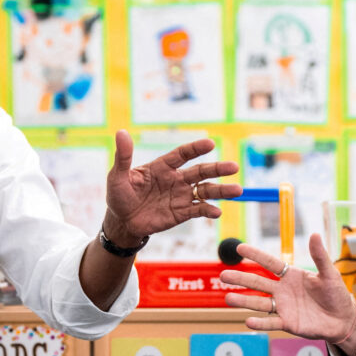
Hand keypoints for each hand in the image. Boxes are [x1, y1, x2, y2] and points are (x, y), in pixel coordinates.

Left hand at [102, 130, 240, 243]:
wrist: (122, 222)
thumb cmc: (119, 196)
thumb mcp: (118, 176)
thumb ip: (123, 156)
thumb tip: (121, 132)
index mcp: (162, 167)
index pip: (183, 154)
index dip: (196, 148)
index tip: (210, 143)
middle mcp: (176, 179)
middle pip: (201, 171)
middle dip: (218, 169)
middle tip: (234, 167)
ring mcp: (181, 196)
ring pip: (205, 191)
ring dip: (221, 190)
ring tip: (237, 190)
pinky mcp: (182, 213)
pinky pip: (199, 210)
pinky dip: (209, 210)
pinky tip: (217, 212)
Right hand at [220, 234, 355, 346]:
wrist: (343, 320)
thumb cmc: (336, 294)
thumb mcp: (329, 274)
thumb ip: (320, 256)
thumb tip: (315, 234)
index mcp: (291, 275)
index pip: (270, 263)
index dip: (256, 255)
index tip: (240, 248)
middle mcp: (283, 290)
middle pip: (258, 283)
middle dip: (241, 278)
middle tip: (223, 275)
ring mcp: (283, 307)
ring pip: (259, 303)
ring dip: (244, 301)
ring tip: (228, 298)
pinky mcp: (288, 323)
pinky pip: (271, 323)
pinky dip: (259, 323)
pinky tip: (247, 321)